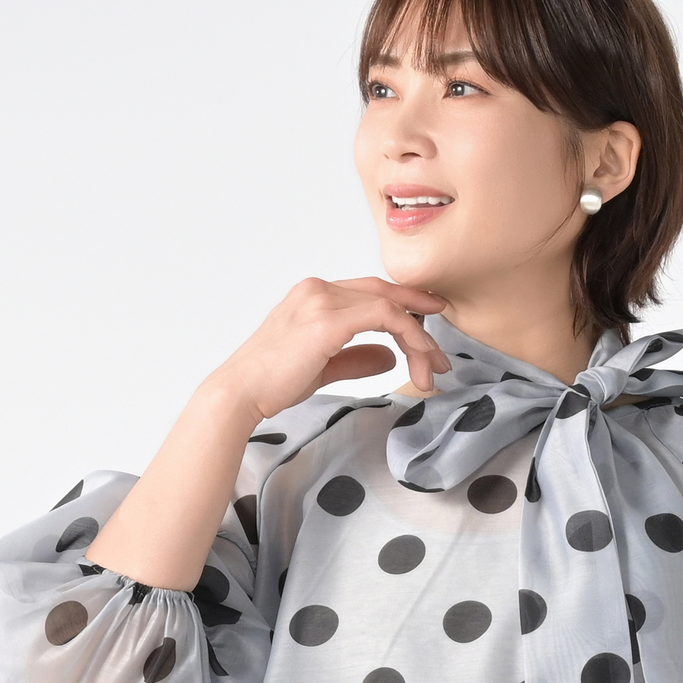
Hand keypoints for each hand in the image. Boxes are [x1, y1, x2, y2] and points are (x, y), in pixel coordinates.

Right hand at [212, 276, 450, 421]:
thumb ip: (356, 357)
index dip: (406, 302)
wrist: (241, 392)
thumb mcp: (323, 367)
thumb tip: (389, 356)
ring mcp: (322, 301)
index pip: (371, 291)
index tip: (431, 321)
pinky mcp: (328, 321)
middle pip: (385, 294)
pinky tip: (419, 360)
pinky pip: (385, 317)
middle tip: (442, 352)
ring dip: (419, 339)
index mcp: (314, 295)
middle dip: (421, 317)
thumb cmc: (273, 382)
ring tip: (434, 370)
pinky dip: (409, 336)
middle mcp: (319, 289)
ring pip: (390, 306)